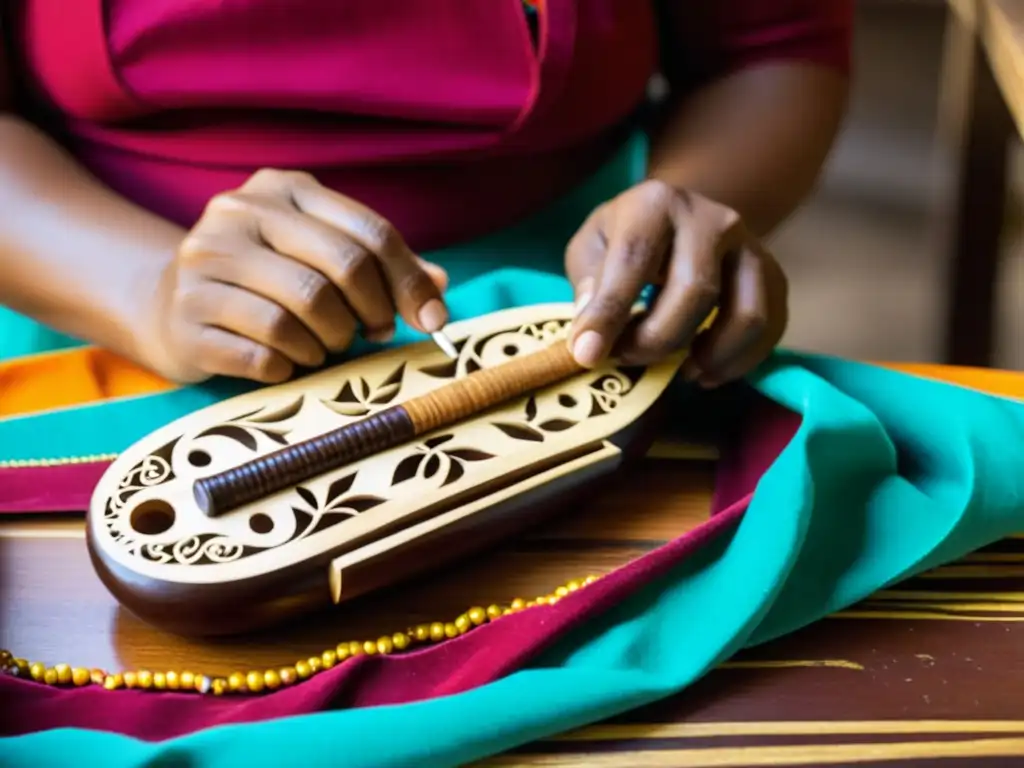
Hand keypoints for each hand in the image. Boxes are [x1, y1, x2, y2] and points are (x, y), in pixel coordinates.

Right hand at [148, 169, 448, 383]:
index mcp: (283, 189)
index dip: (409, 282)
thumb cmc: (265, 282)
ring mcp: (205, 263)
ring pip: (302, 313)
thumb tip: (439, 291)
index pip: (369, 232)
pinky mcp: (187, 316)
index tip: (431, 320)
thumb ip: (379, 266)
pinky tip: (285, 361)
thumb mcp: (318, 255)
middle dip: (371, 313)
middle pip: (341, 268)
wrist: (168, 306)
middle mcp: (239, 215)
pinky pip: (264, 353)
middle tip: (371, 334)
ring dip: (328, 343)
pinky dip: (290, 365)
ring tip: (321, 346)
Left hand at [565, 179, 787, 386]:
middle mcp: (712, 218)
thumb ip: (587, 284)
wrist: (679, 217)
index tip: (586, 355)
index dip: (609, 313)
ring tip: (676, 372)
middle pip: (696, 291)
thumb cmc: (625, 237)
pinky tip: (704, 372)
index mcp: (656, 203)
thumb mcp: (591, 246)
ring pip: (745, 314)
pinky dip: (738, 362)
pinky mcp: (772, 275)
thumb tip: (591, 333)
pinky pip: (770, 328)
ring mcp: (750, 246)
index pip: (634, 260)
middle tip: (628, 359)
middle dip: (657, 339)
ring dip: (708, 356)